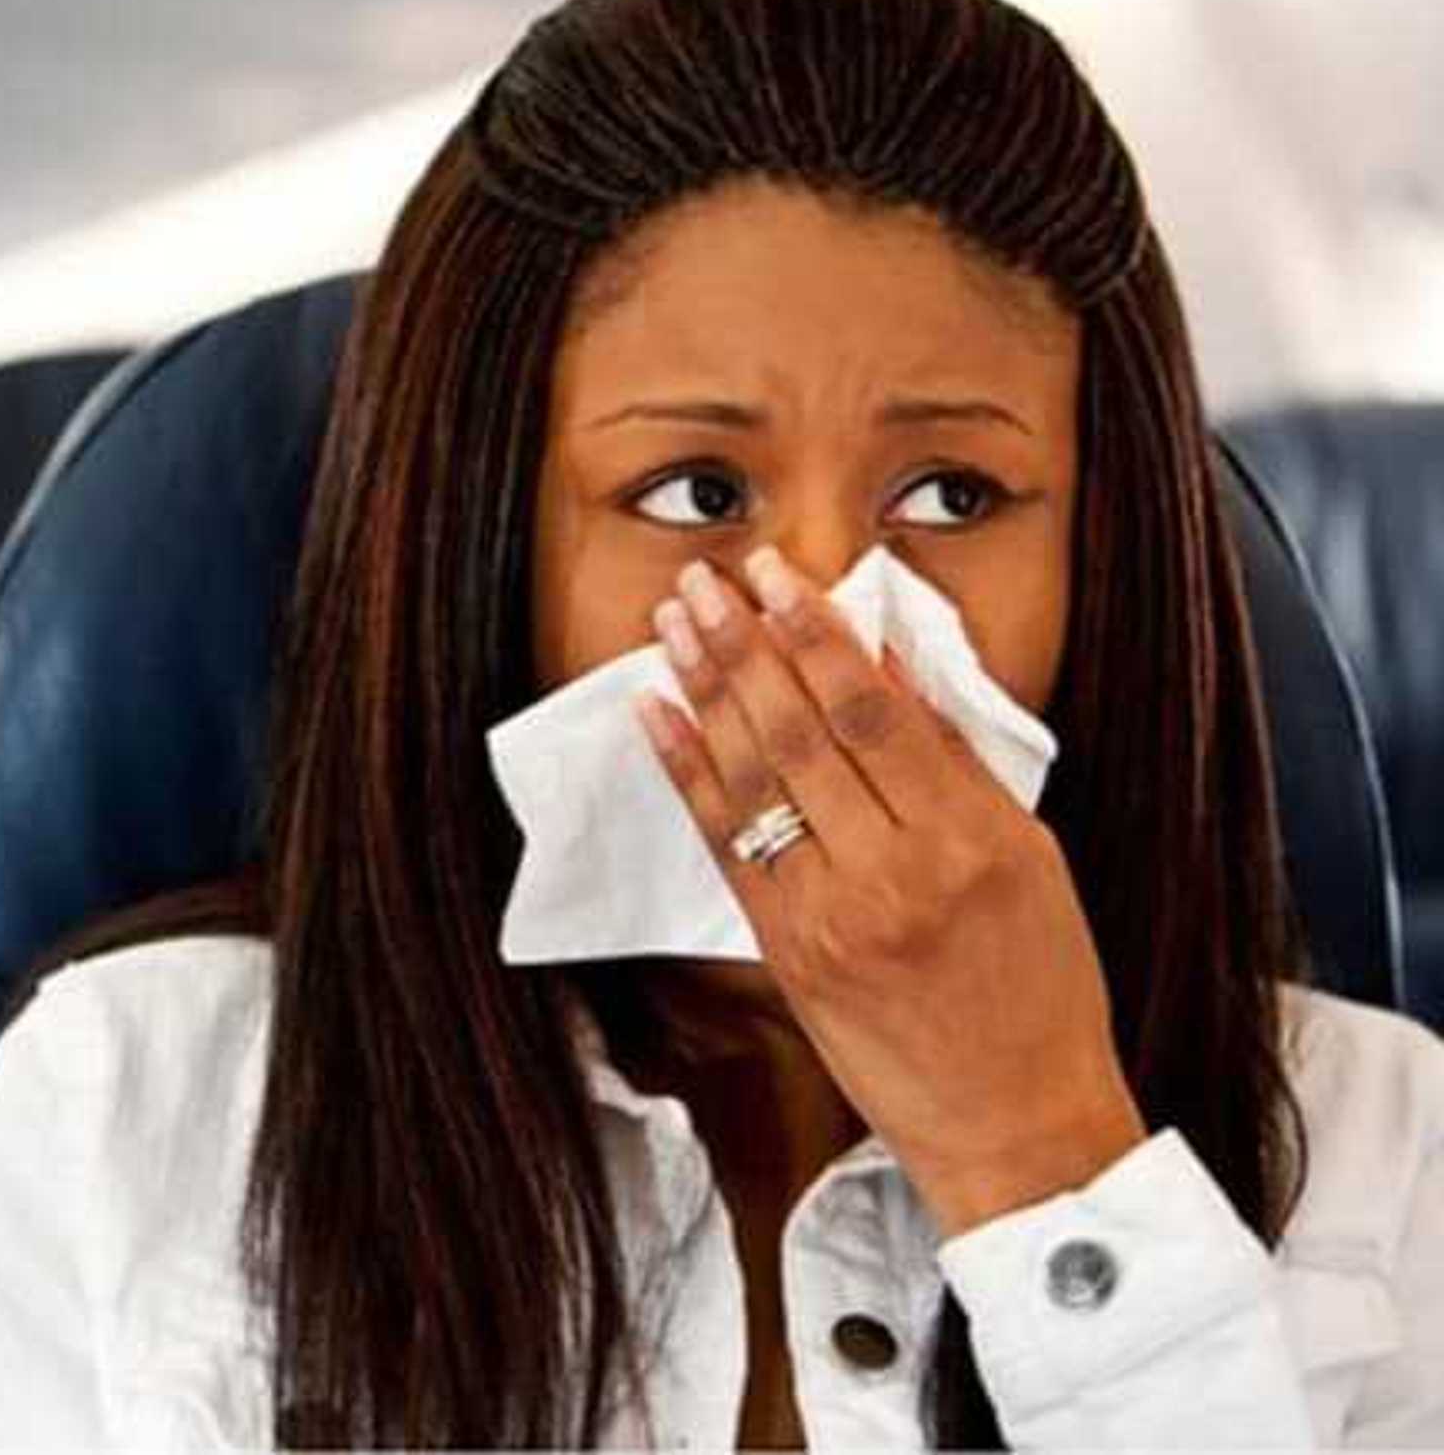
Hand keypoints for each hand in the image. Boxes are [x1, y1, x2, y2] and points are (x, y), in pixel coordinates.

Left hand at [635, 549, 1144, 1236]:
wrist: (1016, 1124)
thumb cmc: (1041, 990)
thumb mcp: (1030, 859)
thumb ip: (957, 762)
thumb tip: (888, 665)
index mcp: (969, 839)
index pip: (873, 710)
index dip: (816, 633)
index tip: (779, 575)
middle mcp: (894, 872)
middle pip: (801, 731)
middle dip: (744, 643)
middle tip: (705, 579)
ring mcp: (830, 916)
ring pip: (754, 779)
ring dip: (706, 690)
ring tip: (672, 623)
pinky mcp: (787, 953)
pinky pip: (725, 845)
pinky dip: (688, 774)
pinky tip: (659, 716)